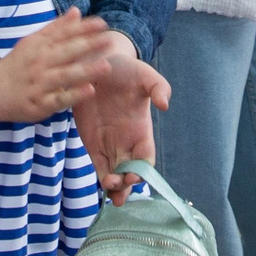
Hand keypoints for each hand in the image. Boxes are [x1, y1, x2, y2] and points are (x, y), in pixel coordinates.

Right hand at [0, 9, 116, 123]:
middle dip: (89, 45)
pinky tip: (89, 90)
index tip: (102, 24)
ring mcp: (40, 84)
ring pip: (65, 76)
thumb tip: (77, 11)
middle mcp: (40, 63)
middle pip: (66, 52)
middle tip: (110, 39)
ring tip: (106, 66)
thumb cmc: (19, 64)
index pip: (63, 34)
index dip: (83, 28)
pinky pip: (59, 99)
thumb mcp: (34, 42)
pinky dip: (74, 95)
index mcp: (40, 45)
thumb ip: (57, 27)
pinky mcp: (40, 104)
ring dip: (86, 70)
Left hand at [71, 36, 171, 201]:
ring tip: (110, 192)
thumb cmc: (126, 68)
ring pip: (114, 173)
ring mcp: (108, 143)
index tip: (134, 175)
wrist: (98, 62)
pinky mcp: (91, 141)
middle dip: (127, 185)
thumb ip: (158, 87)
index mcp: (141, 130)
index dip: (142, 170)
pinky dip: (100, 178)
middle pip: (130, 171)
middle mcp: (126, 141)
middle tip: (119, 193)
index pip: (145, 158)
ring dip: (114, 187)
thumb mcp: (144, 74)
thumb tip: (165, 104)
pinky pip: (97, 165)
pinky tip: (102, 185)